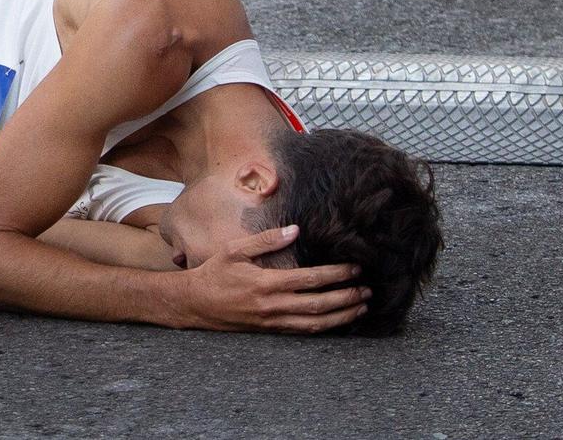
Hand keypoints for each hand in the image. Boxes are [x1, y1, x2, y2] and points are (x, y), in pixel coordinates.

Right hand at [175, 225, 369, 332]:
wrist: (196, 304)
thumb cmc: (214, 273)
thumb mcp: (234, 250)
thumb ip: (266, 240)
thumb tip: (295, 230)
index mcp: (265, 283)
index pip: (309, 279)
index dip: (335, 275)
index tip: (353, 268)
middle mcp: (273, 305)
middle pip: (319, 304)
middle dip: (346, 297)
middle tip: (367, 289)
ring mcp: (273, 321)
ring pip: (316, 323)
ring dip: (342, 316)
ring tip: (361, 307)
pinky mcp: (272, 330)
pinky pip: (304, 331)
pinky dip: (325, 327)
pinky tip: (338, 320)